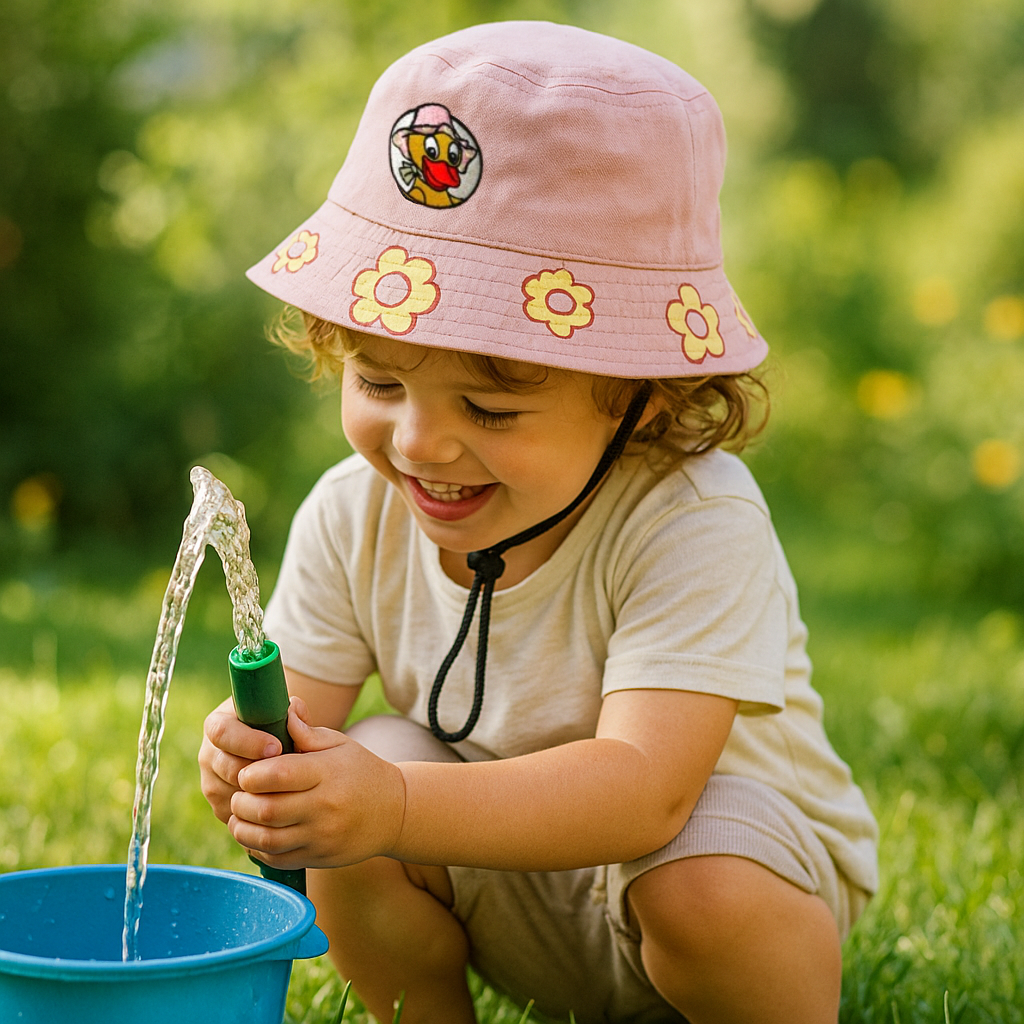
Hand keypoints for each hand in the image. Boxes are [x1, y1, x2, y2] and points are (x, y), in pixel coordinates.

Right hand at [199, 696, 281, 823]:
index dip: (248, 742)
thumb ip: (292, 710)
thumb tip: (294, 709)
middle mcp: (209, 754)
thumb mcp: (285, 713)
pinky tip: (280, 800)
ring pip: (231, 793)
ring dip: (260, 792)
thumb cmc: (279, 724)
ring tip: (288, 786)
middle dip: (258, 771)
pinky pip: (236, 813)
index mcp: (218, 724)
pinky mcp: (220, 805)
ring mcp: (211, 781)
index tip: (276, 747)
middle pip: (227, 767)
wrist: (272, 745)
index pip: (223, 733)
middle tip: (286, 772)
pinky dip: (257, 809)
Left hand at [227, 698, 406, 869]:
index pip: (278, 774)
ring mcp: (322, 835)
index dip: (252, 774)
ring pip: (266, 839)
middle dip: (241, 802)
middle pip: (266, 809)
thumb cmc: (361, 770)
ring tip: (240, 815)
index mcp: (327, 772)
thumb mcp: (340, 744)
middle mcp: (324, 806)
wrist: (395, 811)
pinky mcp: (319, 857)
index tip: (246, 773)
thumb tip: (282, 711)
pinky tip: (255, 835)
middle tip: (239, 794)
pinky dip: (257, 849)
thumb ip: (307, 732)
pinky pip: (277, 859)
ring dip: (243, 828)